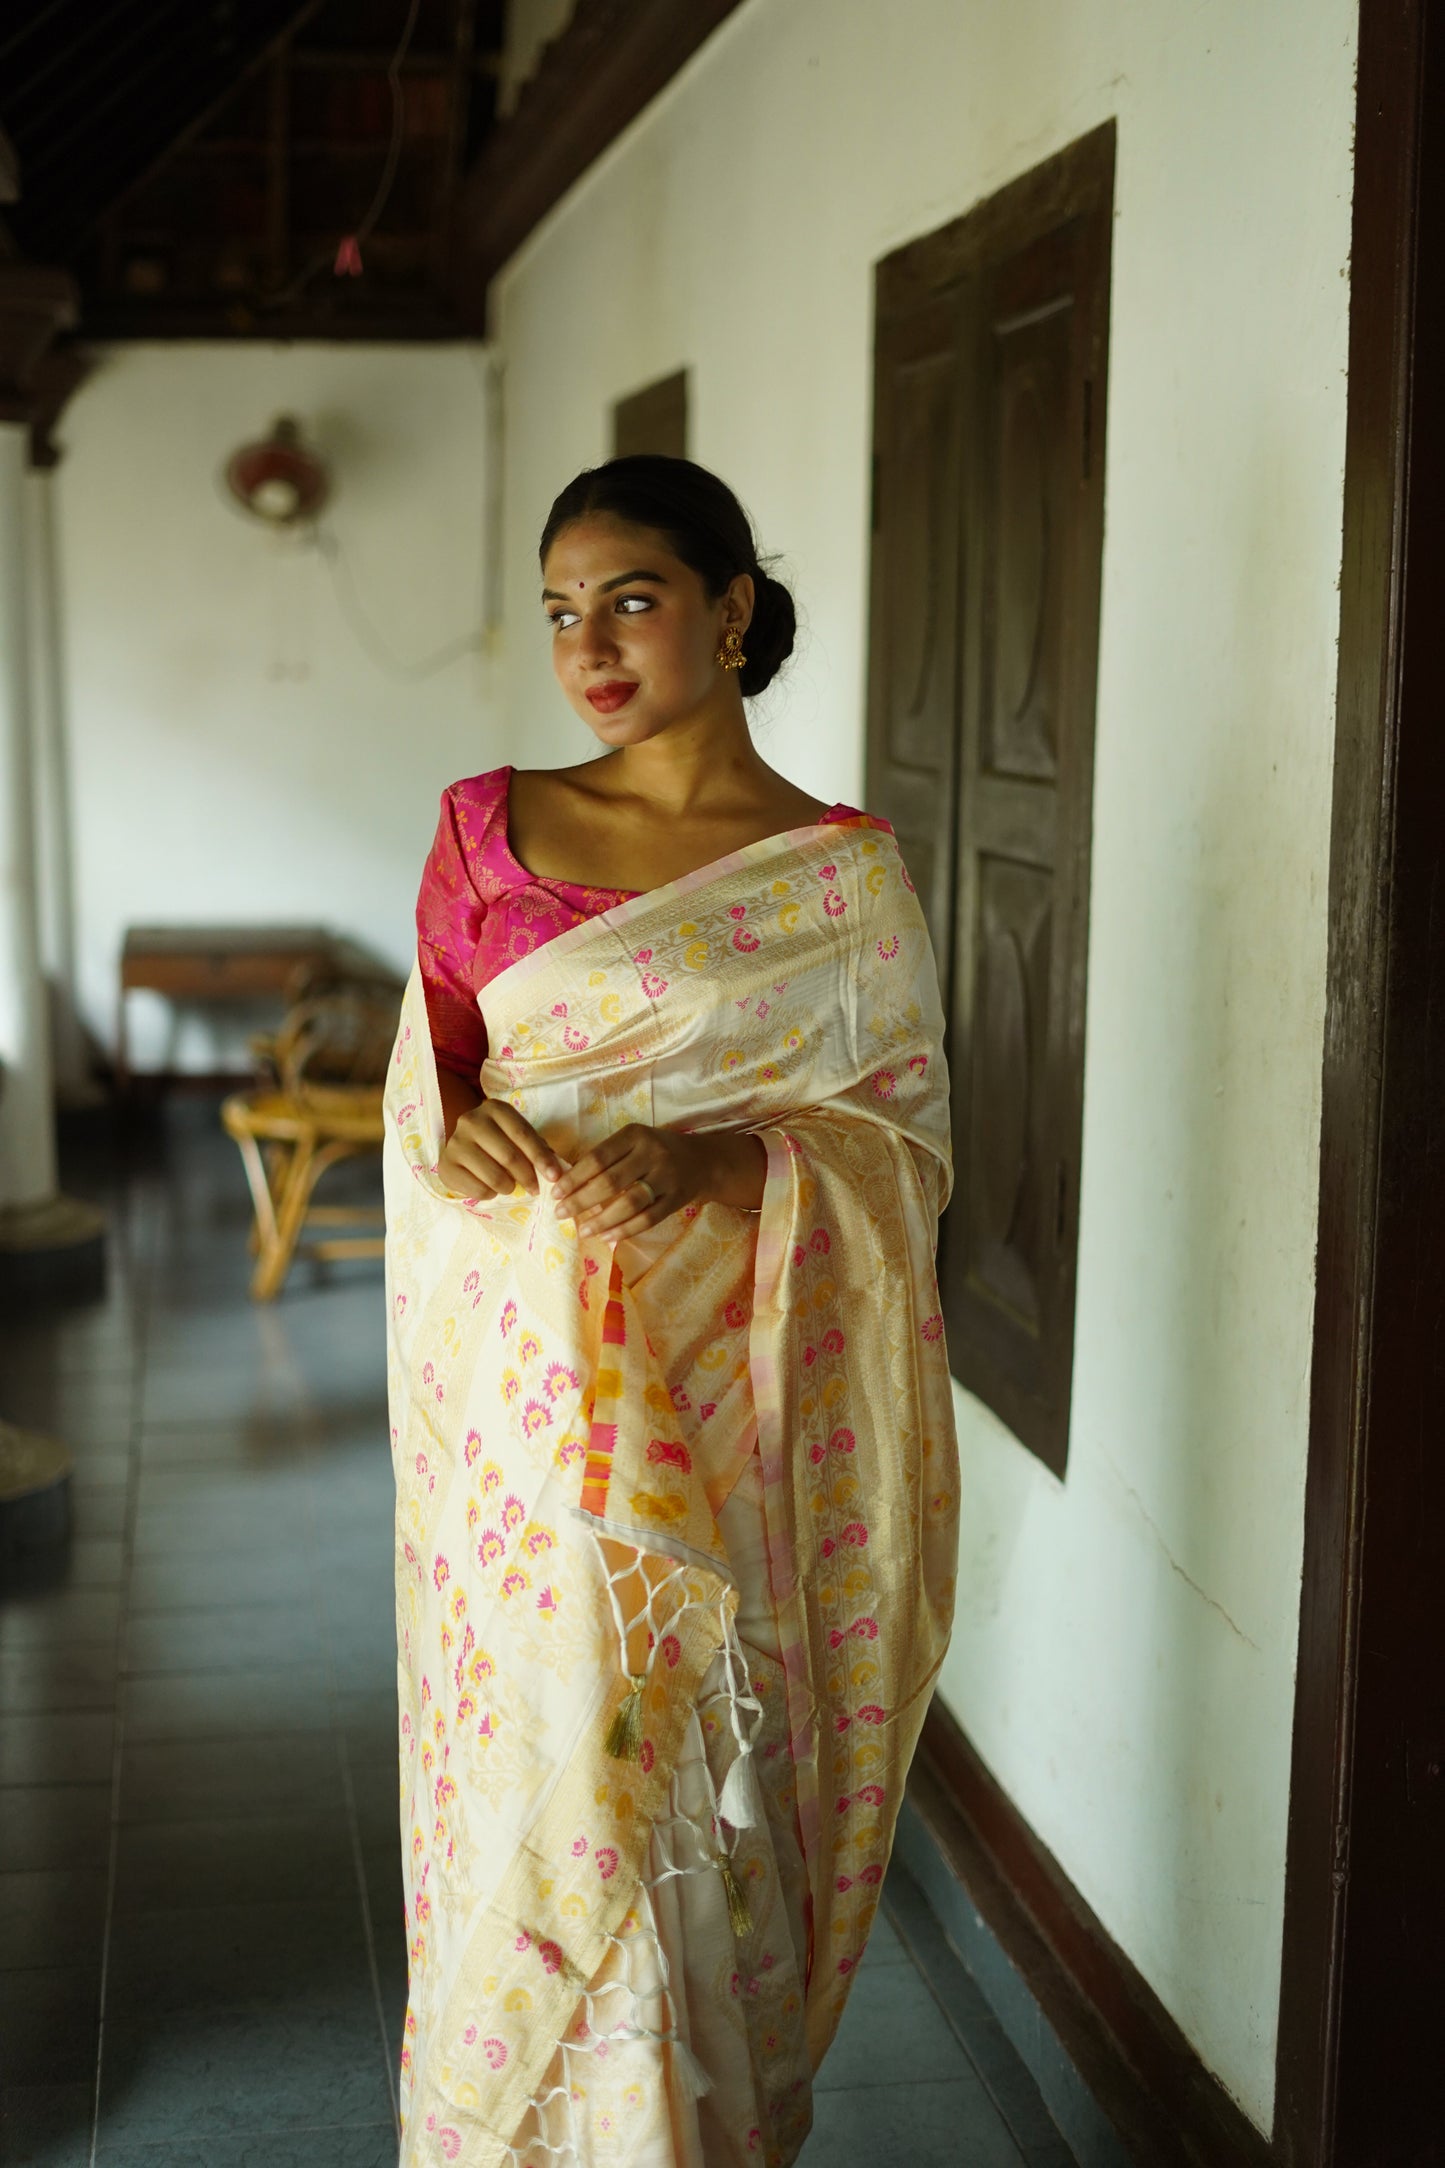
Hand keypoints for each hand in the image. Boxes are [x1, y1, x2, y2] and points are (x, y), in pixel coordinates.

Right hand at [438, 1098, 562, 1202]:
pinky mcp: (446, 1165)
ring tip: (510, 1187)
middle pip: (508, 1156)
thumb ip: (537, 1148)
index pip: (523, 1134)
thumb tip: (556, 1171)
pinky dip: (490, 1194)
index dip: (541, 1157)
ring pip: (493, 1176)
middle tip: (535, 1188)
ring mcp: (456, 1143)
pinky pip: (477, 1189)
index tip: (555, 1176)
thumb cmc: (499, 1140)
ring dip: (509, 1187)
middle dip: (527, 1177)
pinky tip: (490, 1188)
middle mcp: (471, 1121)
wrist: (463, 1145)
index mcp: (495, 1109)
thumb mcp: (518, 1136)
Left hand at [550, 1124, 765, 1241]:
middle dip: (581, 1200)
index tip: (555, 1192)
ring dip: (602, 1219)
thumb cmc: (656, 1151)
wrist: (703, 1161)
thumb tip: (567, 1184)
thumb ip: (606, 1158)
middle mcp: (652, 1153)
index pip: (597, 1158)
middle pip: (610, 1181)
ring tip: (582, 1231)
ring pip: (629, 1203)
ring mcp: (667, 1177)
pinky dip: (625, 1230)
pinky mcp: (677, 1199)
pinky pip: (648, 1219)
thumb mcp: (633, 1143)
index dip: (574, 1177)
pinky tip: (607, 1237)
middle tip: (561, 1213)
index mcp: (635, 1135)